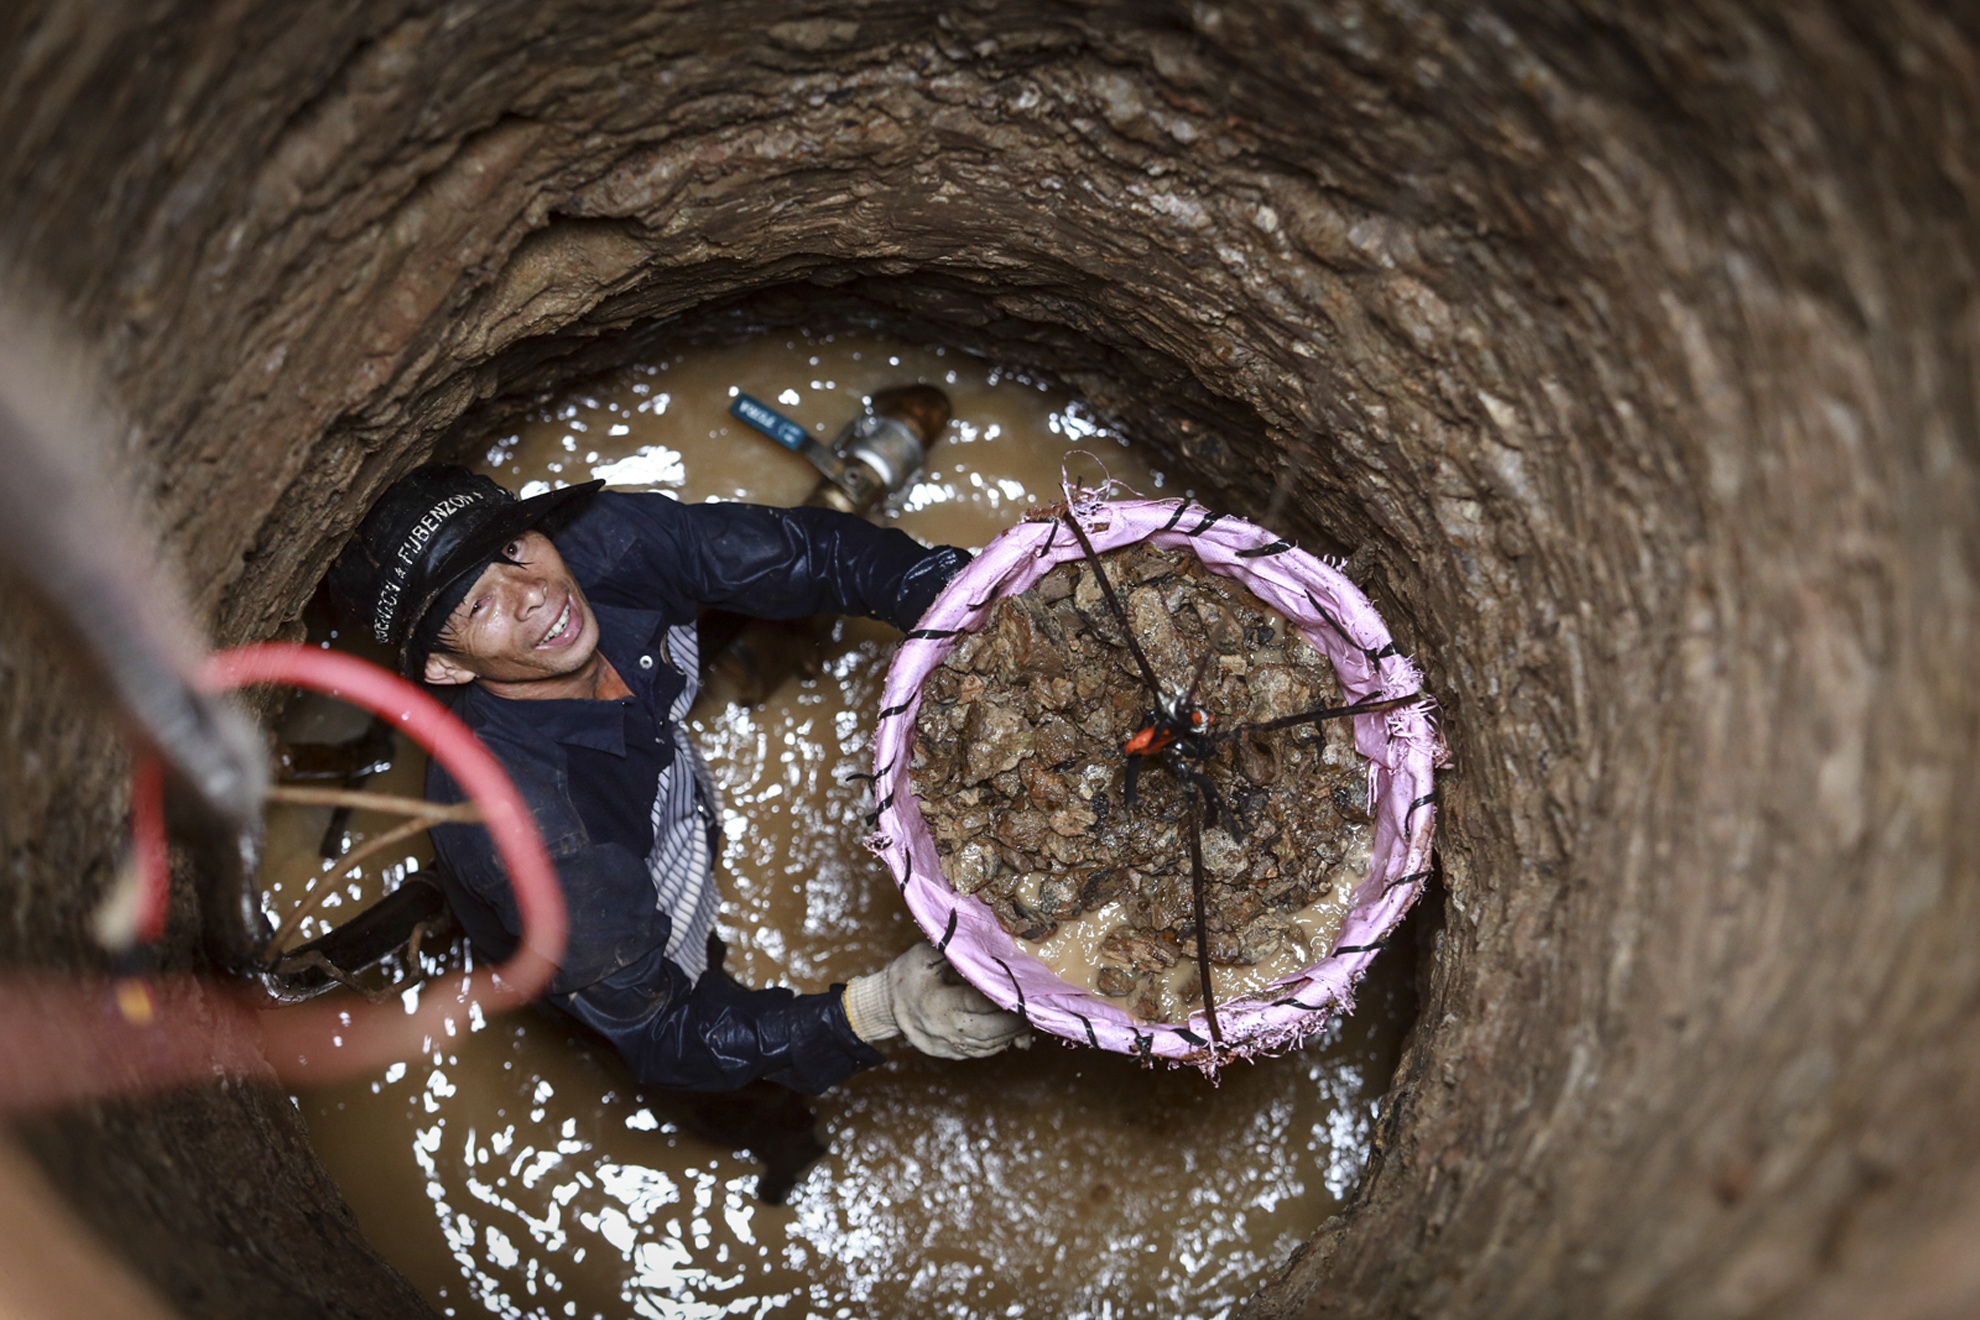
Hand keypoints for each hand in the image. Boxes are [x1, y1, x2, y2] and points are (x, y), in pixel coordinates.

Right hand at [843, 941, 1028, 1058]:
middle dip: (1017, 1021)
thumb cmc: (908, 974)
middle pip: (992, 1031)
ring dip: (1012, 1034)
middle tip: (1035, 1007)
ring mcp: (947, 1046)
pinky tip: (1012, 1031)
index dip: (1007, 999)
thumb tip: (990, 945)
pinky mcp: (950, 1054)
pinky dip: (1000, 1043)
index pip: (983, 1004)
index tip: (1027, 990)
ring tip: (1029, 1018)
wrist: (885, 1005)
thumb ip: (957, 951)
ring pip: (989, 1046)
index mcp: (940, 1004)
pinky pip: (981, 1052)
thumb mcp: (926, 954)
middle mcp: (945, 1030)